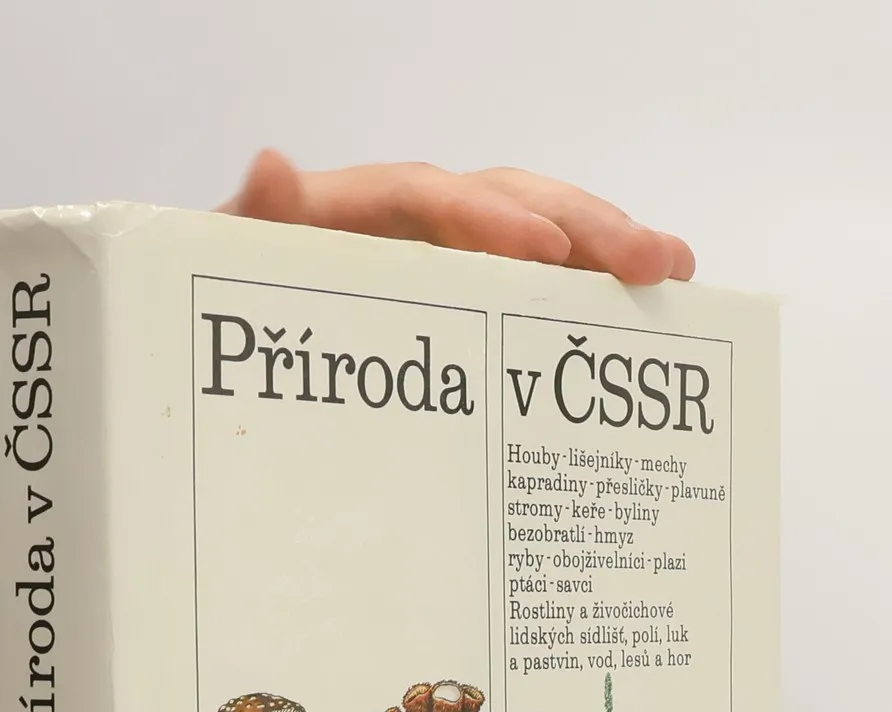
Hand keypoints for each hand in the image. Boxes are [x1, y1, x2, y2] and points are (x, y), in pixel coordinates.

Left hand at [221, 149, 694, 286]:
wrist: (220, 364)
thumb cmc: (223, 317)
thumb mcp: (222, 276)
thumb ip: (250, 228)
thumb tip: (272, 166)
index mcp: (353, 215)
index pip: (430, 196)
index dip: (490, 219)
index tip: (545, 251)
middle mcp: (409, 229)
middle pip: (507, 205)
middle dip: (583, 228)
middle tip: (649, 262)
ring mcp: (444, 267)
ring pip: (535, 242)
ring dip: (607, 253)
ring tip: (671, 274)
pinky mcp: (464, 309)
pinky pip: (534, 293)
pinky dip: (591, 298)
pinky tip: (650, 314)